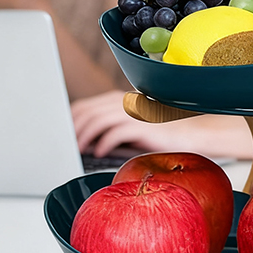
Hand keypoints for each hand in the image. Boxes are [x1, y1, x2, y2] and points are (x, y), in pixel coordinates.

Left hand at [71, 90, 251, 158]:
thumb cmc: (159, 134)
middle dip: (72, 129)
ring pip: (97, 120)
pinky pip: (116, 132)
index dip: (69, 120)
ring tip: (79, 149)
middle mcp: (123, 102)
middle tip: (65, 145)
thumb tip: (85, 141)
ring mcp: (133, 112)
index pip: (84, 105)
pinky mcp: (143, 125)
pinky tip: (99, 152)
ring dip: (84, 136)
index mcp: (117, 99)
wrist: (190, 134)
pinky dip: (103, 142)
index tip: (62, 135)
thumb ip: (110, 128)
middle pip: (86, 111)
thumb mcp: (131, 128)